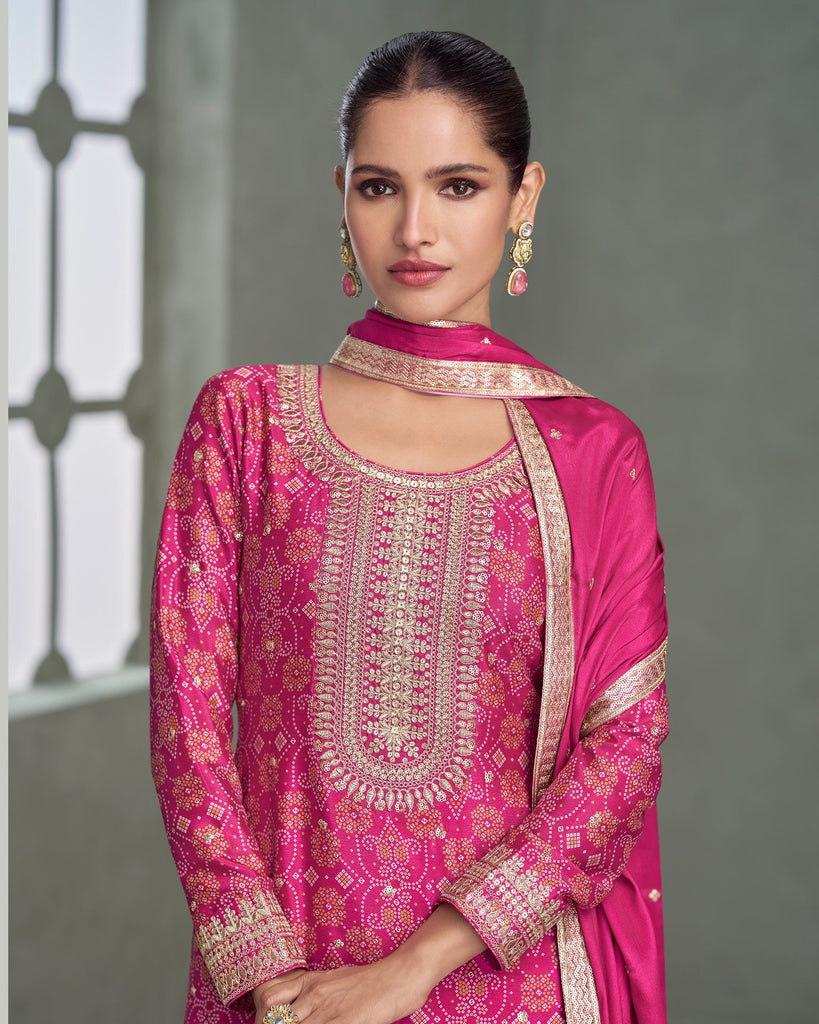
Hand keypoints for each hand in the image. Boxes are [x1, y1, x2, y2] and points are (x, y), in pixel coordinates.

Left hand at [252, 904, 485, 1023]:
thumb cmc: (371, 982)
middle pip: (274, 1019)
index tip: (269, 1023)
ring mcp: (325, 1008)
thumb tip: (296, 1013)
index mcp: (309, 982)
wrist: (400, 975)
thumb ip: (314, 996)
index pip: (267, 1000)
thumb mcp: (336, 981)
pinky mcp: (342, 1022)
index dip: (263, 1018)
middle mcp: (312, 993)